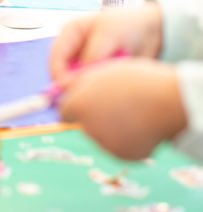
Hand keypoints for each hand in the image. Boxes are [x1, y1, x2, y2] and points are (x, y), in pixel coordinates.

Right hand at [50, 3, 162, 81]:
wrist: (154, 31)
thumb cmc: (128, 24)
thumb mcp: (108, 35)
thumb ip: (92, 55)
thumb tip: (76, 77)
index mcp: (70, 33)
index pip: (56, 58)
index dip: (60, 76)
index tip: (71, 92)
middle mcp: (74, 49)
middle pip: (63, 74)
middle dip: (74, 85)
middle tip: (91, 96)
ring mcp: (86, 63)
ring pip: (78, 83)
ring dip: (89, 88)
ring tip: (108, 86)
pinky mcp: (98, 74)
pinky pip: (92, 87)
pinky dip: (100, 90)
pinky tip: (113, 88)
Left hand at [57, 58, 186, 159]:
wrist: (165, 102)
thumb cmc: (134, 80)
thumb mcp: (102, 71)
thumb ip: (78, 82)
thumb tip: (61, 89)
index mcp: (79, 105)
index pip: (65, 111)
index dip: (75, 104)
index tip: (87, 98)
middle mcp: (88, 128)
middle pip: (84, 123)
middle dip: (93, 115)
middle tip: (114, 102)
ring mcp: (106, 145)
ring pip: (102, 135)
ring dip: (110, 126)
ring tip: (131, 110)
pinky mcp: (123, 156)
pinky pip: (120, 145)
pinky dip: (126, 138)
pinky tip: (140, 124)